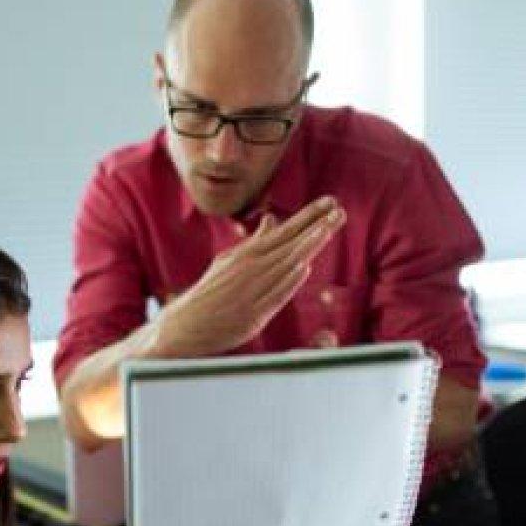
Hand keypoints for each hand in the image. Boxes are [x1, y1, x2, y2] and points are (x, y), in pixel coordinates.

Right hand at [154, 196, 345, 357]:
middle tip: (339, 211)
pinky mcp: (252, 313)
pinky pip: (274, 294)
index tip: (330, 202)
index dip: (309, 216)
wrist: (186, 323)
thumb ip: (256, 242)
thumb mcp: (231, 260)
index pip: (286, 231)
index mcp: (248, 253)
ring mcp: (251, 289)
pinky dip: (288, 281)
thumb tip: (273, 218)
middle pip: (290, 244)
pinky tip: (303, 269)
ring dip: (307, 247)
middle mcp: (251, 267)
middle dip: (316, 226)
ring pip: (285, 264)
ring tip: (327, 230)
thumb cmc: (212, 291)